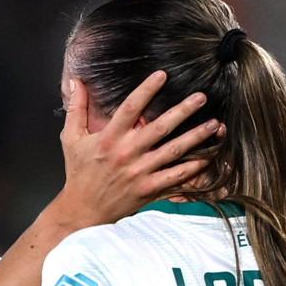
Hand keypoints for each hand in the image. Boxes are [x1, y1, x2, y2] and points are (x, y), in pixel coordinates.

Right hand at [51, 71, 218, 227]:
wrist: (83, 210)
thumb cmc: (79, 173)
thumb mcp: (71, 138)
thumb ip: (76, 108)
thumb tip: (76, 81)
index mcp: (109, 138)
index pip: (130, 107)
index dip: (146, 90)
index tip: (162, 75)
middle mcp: (127, 153)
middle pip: (160, 127)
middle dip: (183, 110)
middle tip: (201, 97)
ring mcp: (140, 172)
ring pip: (174, 150)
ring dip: (196, 136)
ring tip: (215, 124)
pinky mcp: (149, 189)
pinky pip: (176, 177)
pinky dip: (193, 167)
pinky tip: (208, 157)